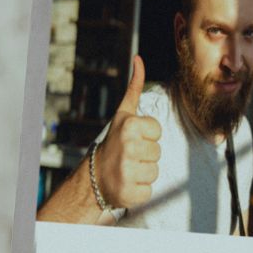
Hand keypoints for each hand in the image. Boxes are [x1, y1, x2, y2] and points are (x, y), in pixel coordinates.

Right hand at [92, 56, 161, 209]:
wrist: (94, 177)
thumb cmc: (114, 143)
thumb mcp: (123, 114)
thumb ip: (134, 88)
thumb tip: (139, 59)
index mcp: (130, 126)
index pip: (158, 132)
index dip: (148, 137)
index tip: (132, 139)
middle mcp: (128, 147)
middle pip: (158, 152)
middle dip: (146, 155)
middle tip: (129, 157)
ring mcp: (128, 171)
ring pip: (155, 172)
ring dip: (145, 173)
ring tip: (129, 170)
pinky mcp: (131, 193)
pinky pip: (150, 191)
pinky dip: (141, 191)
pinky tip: (128, 184)